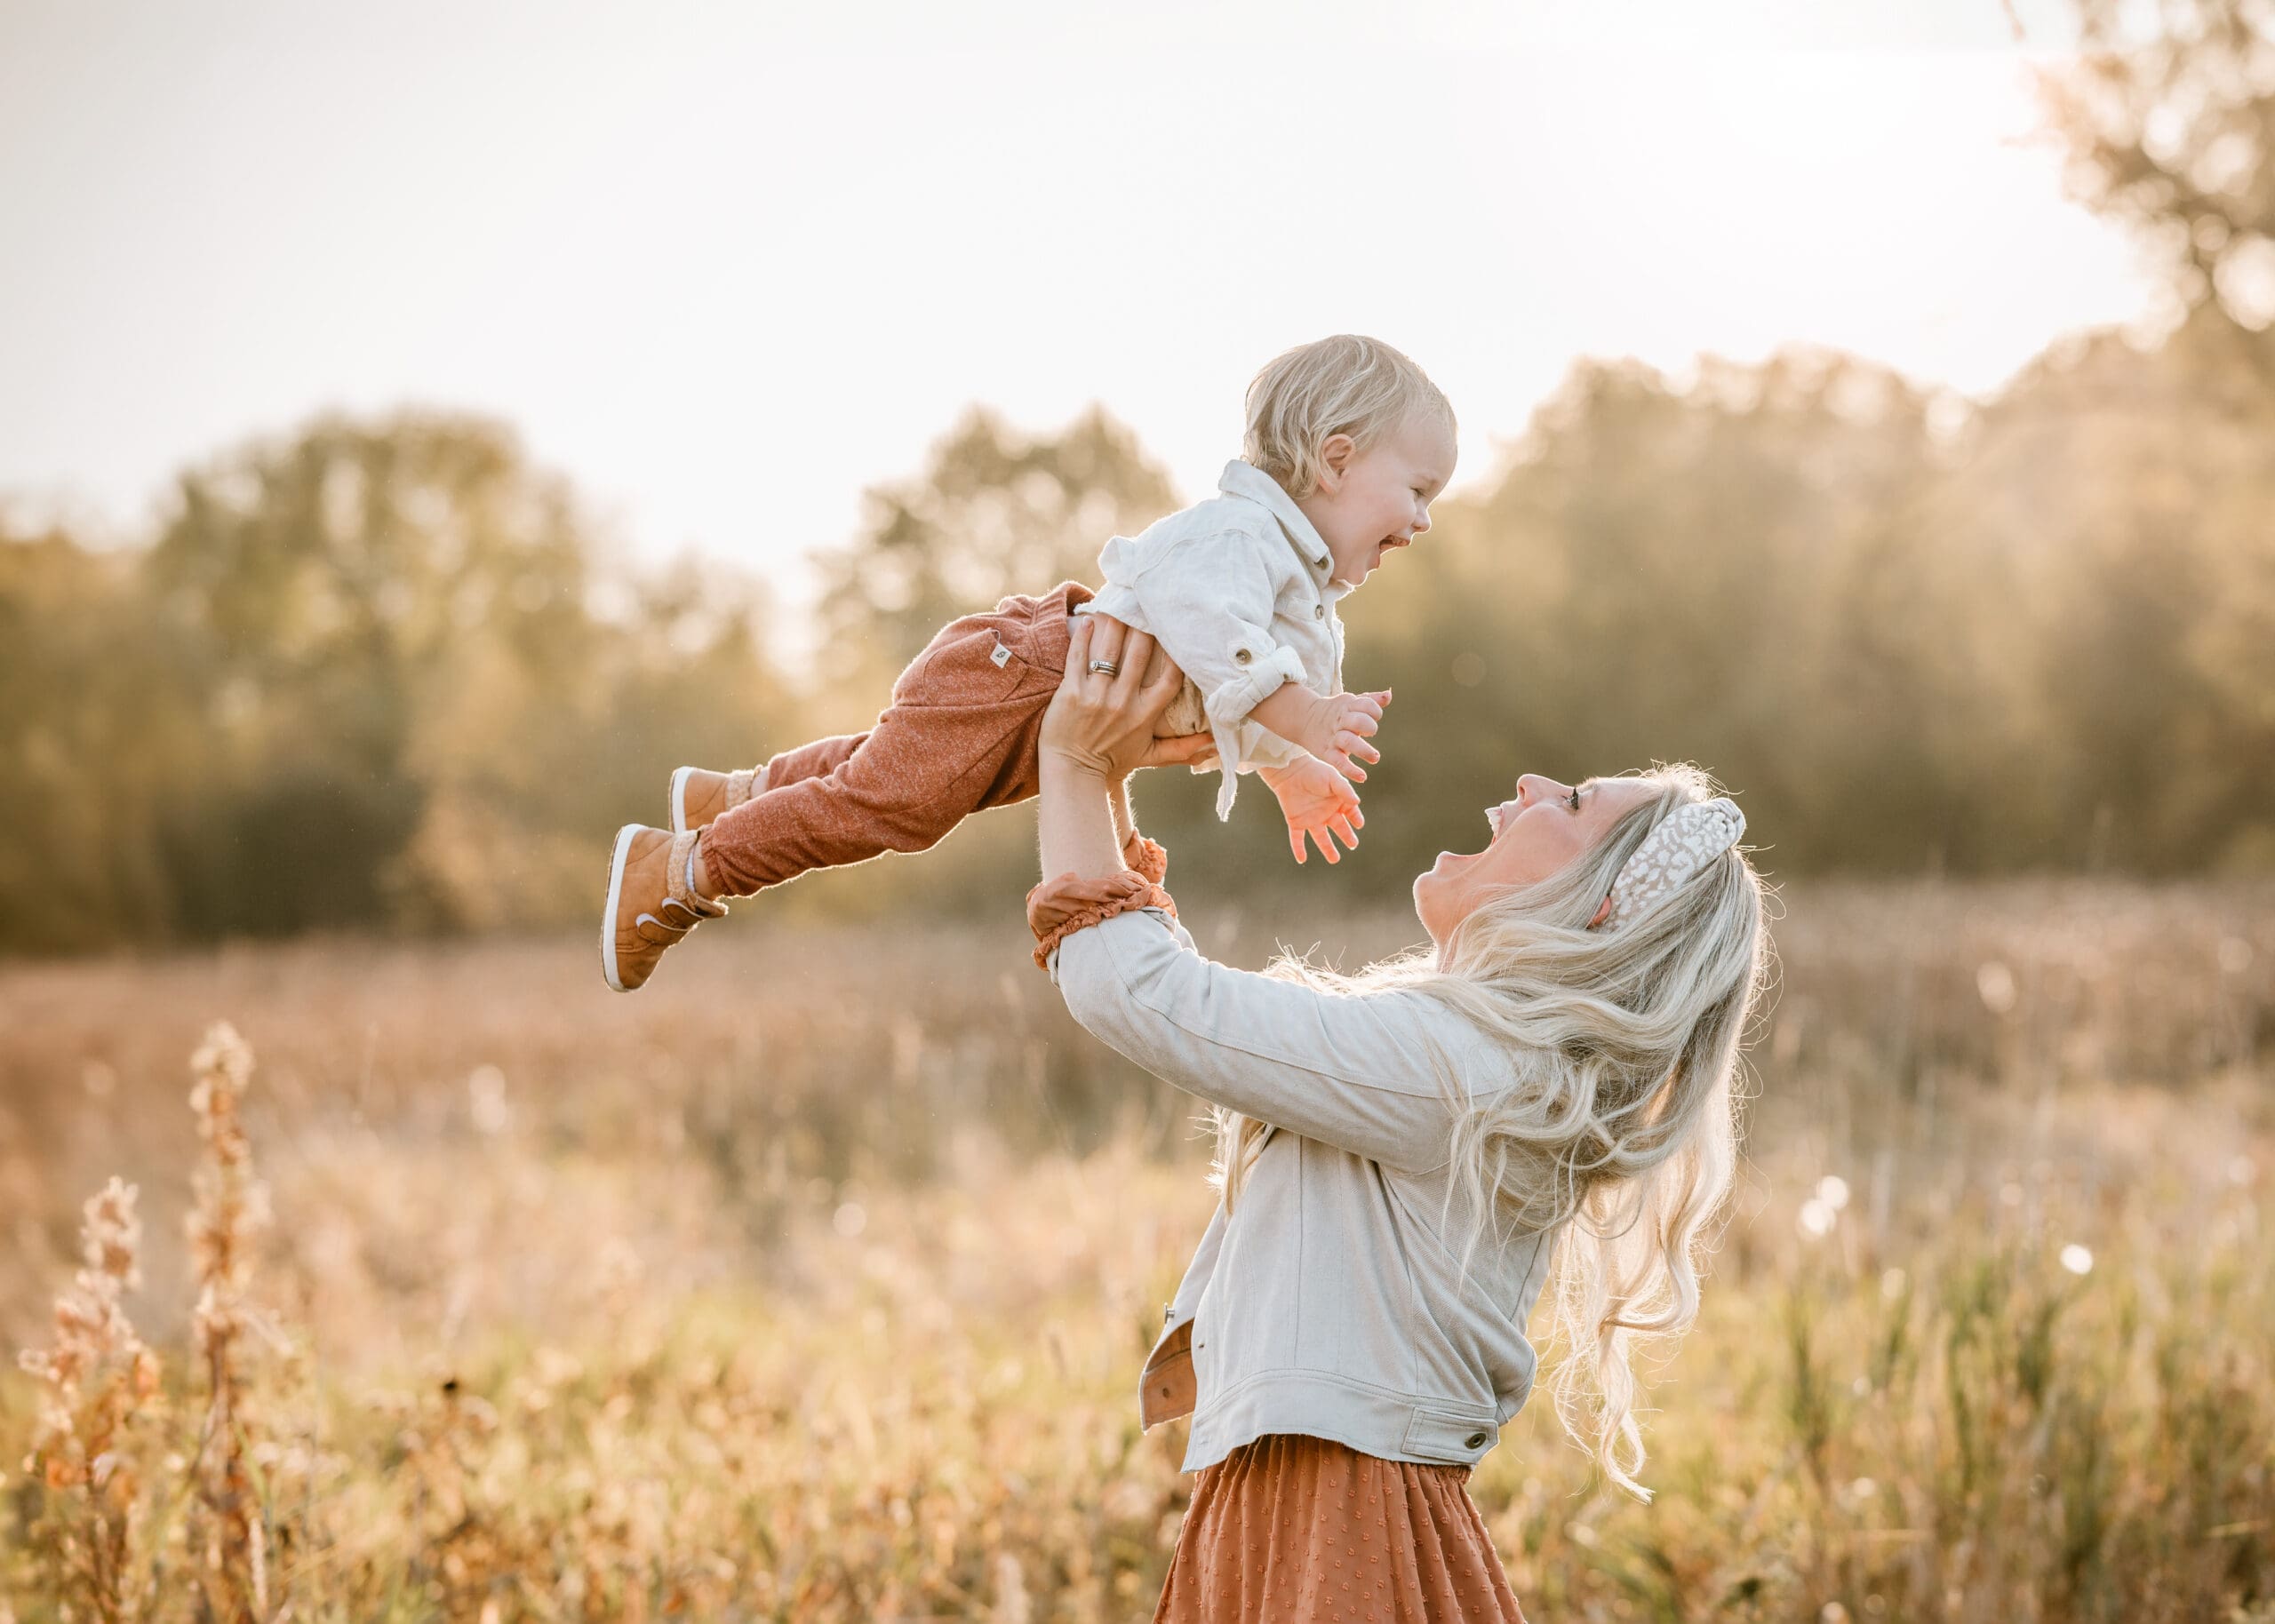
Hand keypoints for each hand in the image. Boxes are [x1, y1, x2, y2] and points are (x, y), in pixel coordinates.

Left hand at [1040, 614, 1191, 779]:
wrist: (1071, 773)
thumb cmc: (1110, 762)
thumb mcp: (1148, 756)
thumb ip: (1181, 748)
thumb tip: (1212, 743)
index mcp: (1145, 715)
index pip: (1169, 678)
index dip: (1175, 653)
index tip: (1176, 632)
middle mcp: (1123, 702)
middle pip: (1139, 655)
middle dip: (1143, 626)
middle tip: (1145, 604)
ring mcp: (1096, 696)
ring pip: (1109, 651)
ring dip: (1114, 624)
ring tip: (1118, 604)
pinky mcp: (1070, 692)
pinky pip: (1078, 657)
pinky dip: (1082, 637)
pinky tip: (1087, 620)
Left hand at [1261, 757, 1363, 864]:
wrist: (1290, 770)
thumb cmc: (1314, 771)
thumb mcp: (1333, 779)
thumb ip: (1345, 790)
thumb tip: (1357, 803)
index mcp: (1337, 801)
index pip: (1350, 813)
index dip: (1356, 819)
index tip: (1359, 824)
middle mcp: (1325, 812)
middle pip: (1339, 828)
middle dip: (1347, 836)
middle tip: (1353, 845)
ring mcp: (1311, 818)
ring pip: (1321, 837)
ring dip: (1327, 849)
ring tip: (1334, 860)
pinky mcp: (1296, 822)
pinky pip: (1297, 838)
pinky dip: (1298, 849)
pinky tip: (1301, 859)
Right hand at [1296, 687, 1390, 782]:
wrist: (1304, 719)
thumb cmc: (1335, 711)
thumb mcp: (1350, 702)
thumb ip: (1370, 700)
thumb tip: (1388, 694)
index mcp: (1347, 706)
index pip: (1365, 704)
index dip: (1374, 710)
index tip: (1375, 716)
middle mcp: (1340, 721)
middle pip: (1357, 721)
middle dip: (1369, 726)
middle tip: (1371, 732)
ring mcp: (1333, 737)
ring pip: (1348, 742)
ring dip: (1363, 750)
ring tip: (1375, 758)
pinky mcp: (1327, 752)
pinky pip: (1338, 761)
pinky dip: (1350, 769)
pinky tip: (1362, 777)